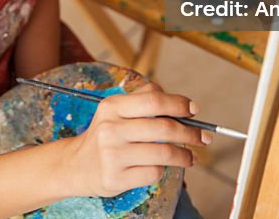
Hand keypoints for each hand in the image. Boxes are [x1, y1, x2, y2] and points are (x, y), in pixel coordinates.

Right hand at [65, 82, 208, 196]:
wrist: (75, 165)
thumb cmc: (105, 135)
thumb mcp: (116, 111)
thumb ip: (144, 101)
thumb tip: (183, 104)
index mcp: (112, 107)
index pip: (154, 100)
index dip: (179, 104)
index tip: (194, 110)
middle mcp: (110, 129)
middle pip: (163, 128)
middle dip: (190, 133)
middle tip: (203, 137)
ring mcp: (112, 155)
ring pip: (163, 153)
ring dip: (184, 155)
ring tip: (191, 157)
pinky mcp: (116, 178)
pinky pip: (154, 172)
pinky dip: (163, 169)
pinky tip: (162, 167)